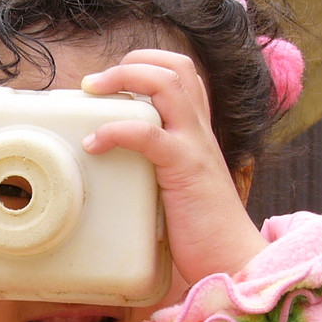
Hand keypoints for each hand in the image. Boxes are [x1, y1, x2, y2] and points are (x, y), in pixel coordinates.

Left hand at [80, 50, 265, 284]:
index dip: (149, 62)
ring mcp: (194, 145)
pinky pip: (149, 135)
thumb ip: (155, 166)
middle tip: (94, 83)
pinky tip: (93, 142)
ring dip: (123, 79)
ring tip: (91, 92)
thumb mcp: (176, 185)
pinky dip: (116, 131)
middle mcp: (199, 130)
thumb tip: (112, 164)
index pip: (183, 73)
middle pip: (175, 67)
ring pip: (166, 85)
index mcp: (198, 131)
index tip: (114, 78)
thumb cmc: (200, 230)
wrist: (231, 259)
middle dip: (132, 62)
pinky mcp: (184, 168)